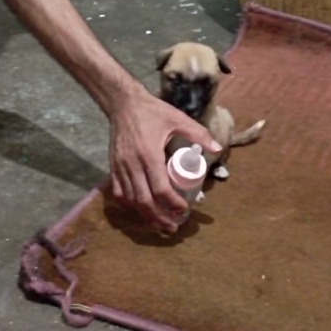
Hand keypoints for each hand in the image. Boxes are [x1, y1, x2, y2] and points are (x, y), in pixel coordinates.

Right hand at [108, 86, 221, 232]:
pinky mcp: (113, 166)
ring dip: (145, 215)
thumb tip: (217, 148)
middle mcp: (133, 164)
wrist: (123, 103)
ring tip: (160, 222)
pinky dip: (131, 204)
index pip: (161, 188)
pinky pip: (119, 193)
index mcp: (149, 154)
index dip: (173, 203)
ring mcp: (120, 167)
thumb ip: (198, 133)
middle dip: (160, 218)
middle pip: (145, 201)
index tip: (184, 209)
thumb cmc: (152, 111)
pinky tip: (142, 208)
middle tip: (173, 226)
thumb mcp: (177, 118)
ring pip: (131, 200)